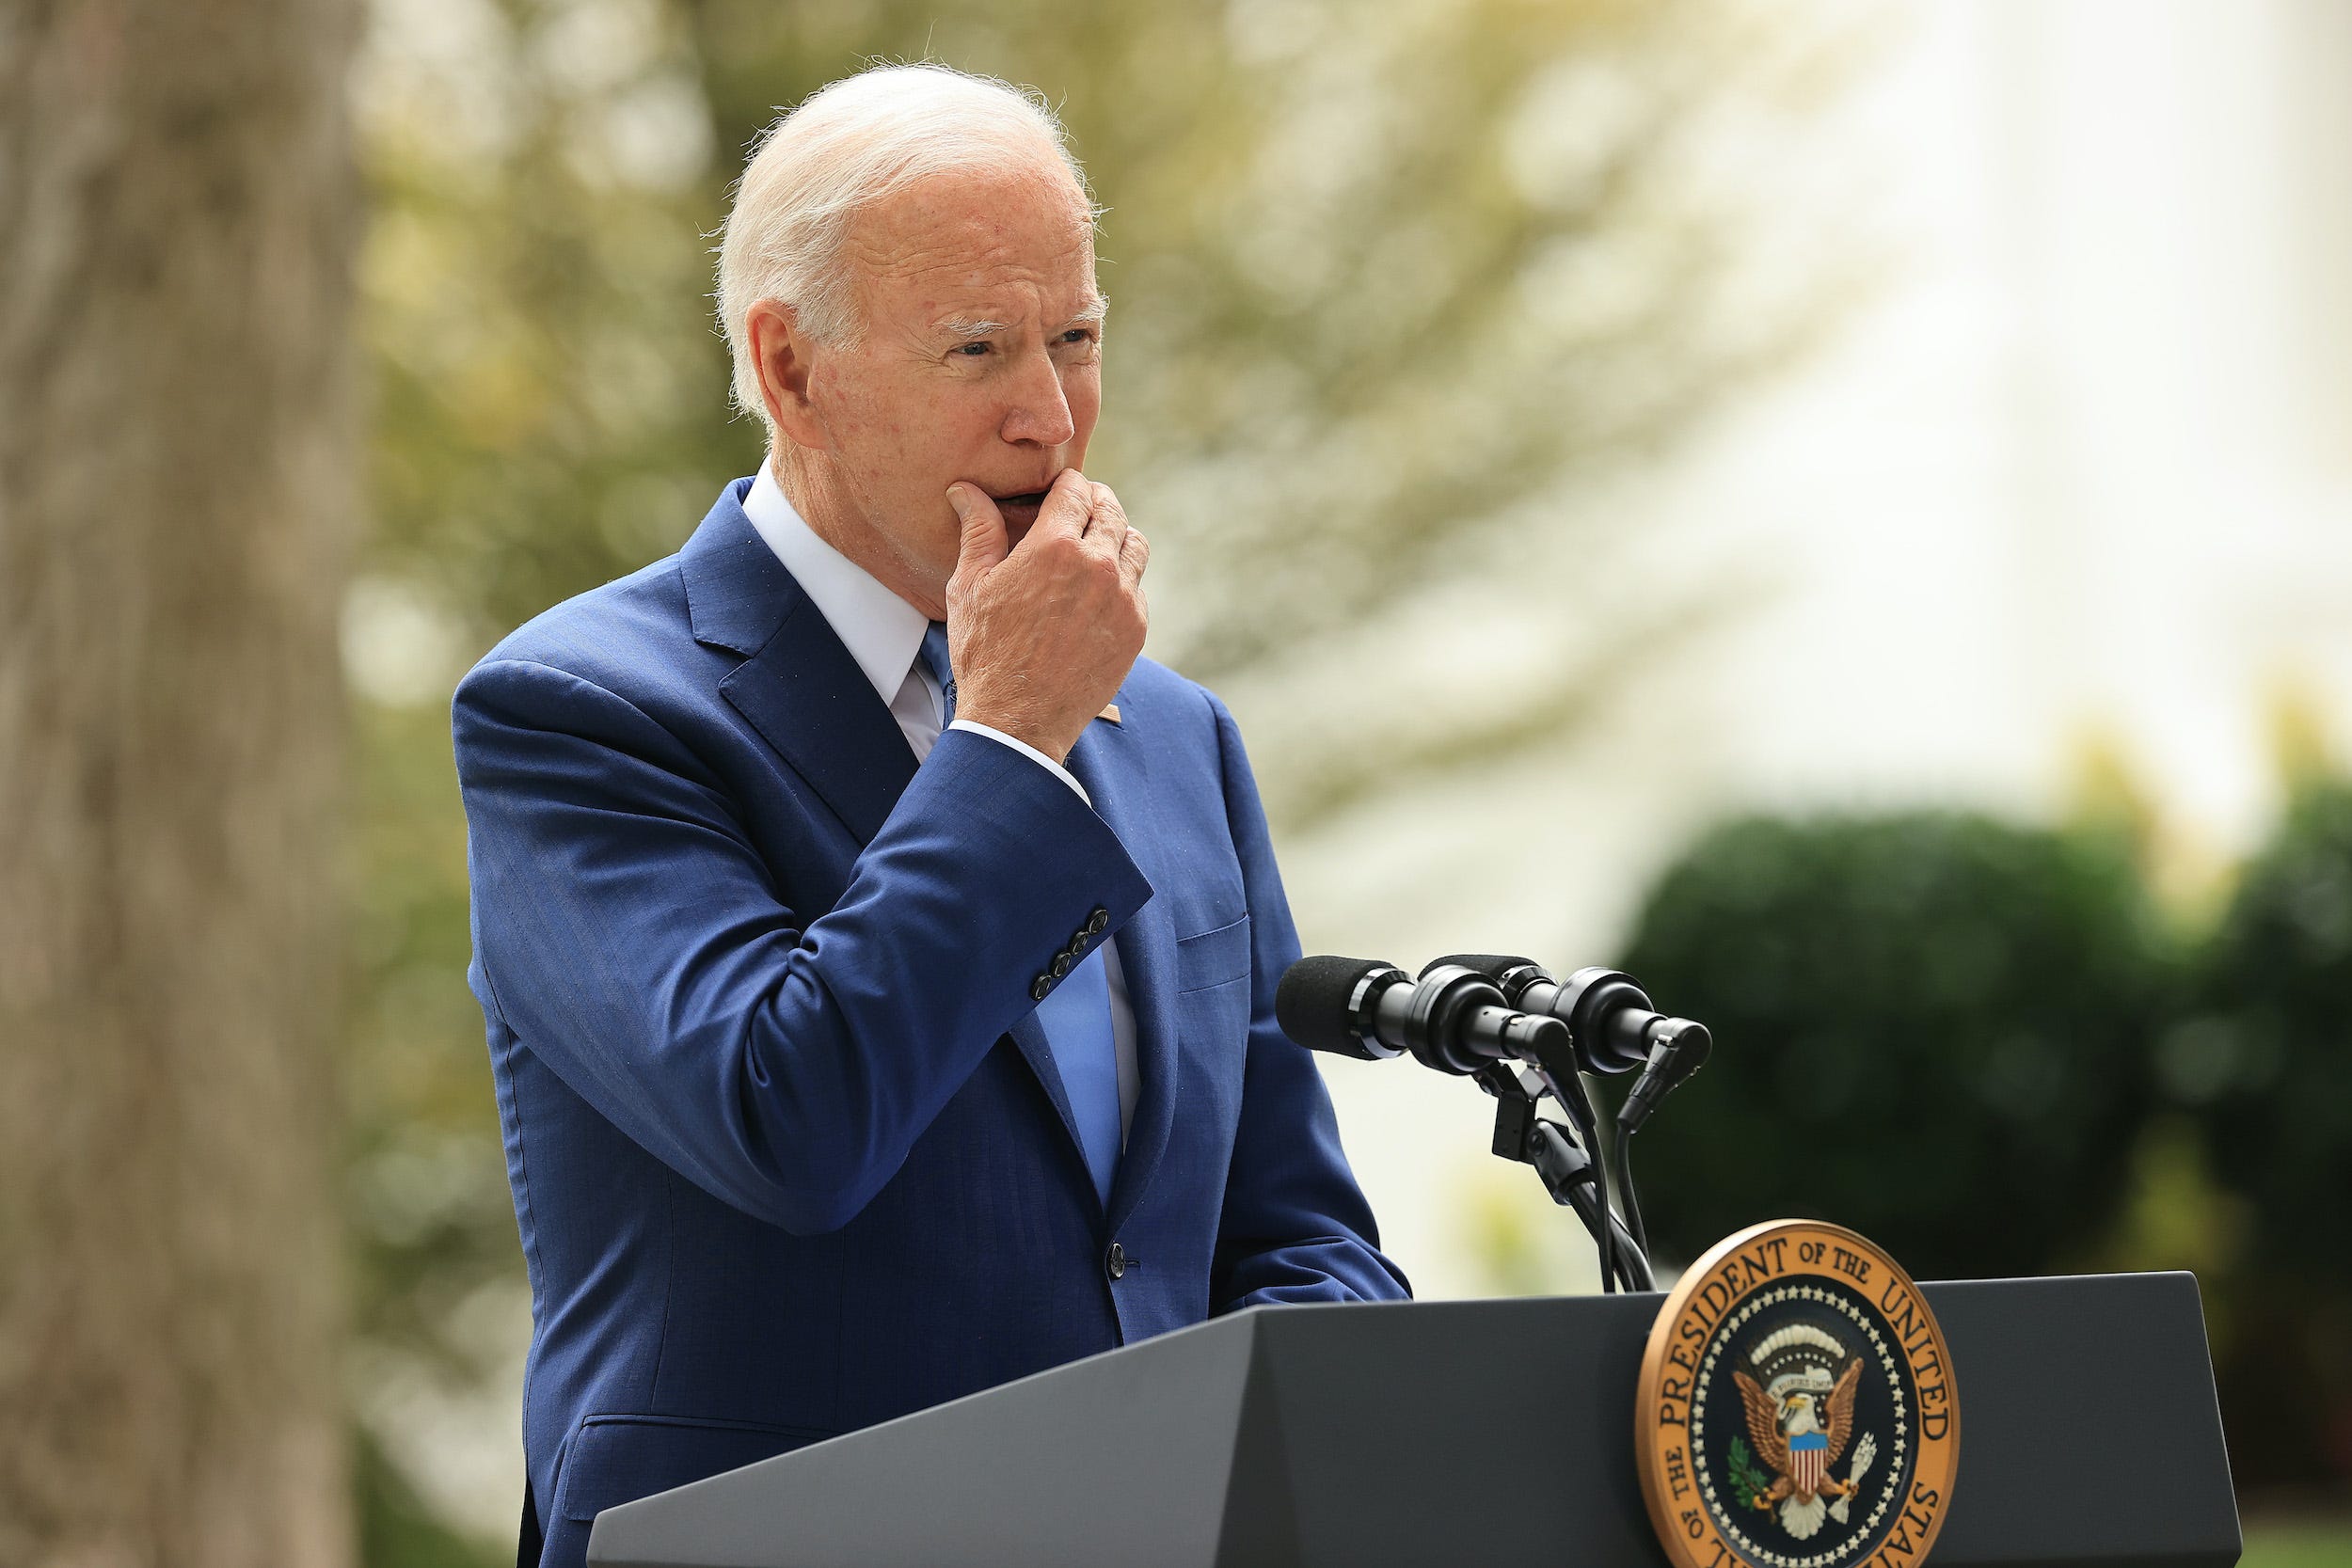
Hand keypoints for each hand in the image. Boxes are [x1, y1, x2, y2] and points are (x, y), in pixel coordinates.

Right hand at [943, 468, 1148, 762]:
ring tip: (1095, 544)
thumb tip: (965, 489)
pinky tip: (1099, 588)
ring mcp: (1123, 598)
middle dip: (1095, 501)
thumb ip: (978, 531)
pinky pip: (1138, 586)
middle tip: (1079, 508)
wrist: (1019, 721)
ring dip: (1116, 535)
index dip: (1067, 483)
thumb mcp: (970, 588)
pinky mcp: (1135, 628)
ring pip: (1135, 544)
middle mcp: (1098, 566)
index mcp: (1054, 547)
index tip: (1059, 489)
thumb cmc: (985, 654)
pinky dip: (1123, 577)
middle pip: (1111, 509)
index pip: (1076, 489)